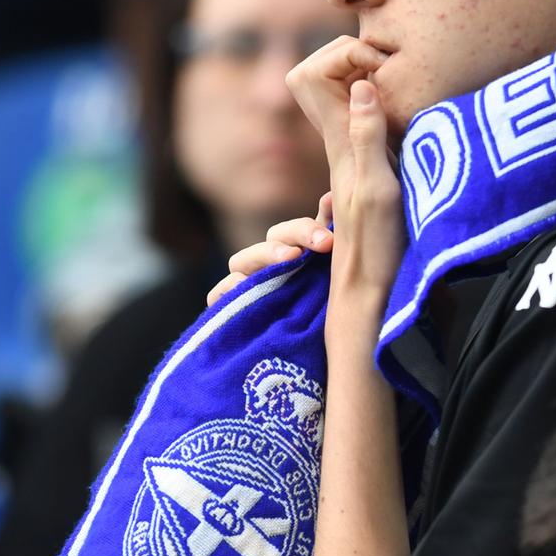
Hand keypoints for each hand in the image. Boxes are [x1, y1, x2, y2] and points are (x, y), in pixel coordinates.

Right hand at [207, 194, 333, 305]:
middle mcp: (271, 265)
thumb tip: (331, 196)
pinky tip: (241, 292)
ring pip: (241, 262)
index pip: (294, 231)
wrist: (324, 359)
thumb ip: (334, 235)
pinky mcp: (231, 311)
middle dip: (287, 242)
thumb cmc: (330, 311)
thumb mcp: (336, 274)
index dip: (307, 230)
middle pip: (268, 242)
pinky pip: (219, 296)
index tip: (328, 241)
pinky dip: (225, 293)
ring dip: (260, 260)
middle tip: (307, 251)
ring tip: (284, 264)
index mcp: (297, 253)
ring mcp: (249, 286)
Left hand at [288, 37, 407, 299]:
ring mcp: (354, 160)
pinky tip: (403, 112)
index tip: (376, 59)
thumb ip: (368, 137)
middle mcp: (341, 146)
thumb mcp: (375, 188)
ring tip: (394, 77)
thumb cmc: (375, 246)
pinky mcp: (369, 175)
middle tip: (385, 60)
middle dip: (351, 58)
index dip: (343, 54)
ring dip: (368, 81)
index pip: (315, 75)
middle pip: (328, 80)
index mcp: (339, 143)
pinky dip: (381, 106)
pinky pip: (367, 123)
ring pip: (350, 101)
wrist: (371, 292)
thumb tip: (361, 84)